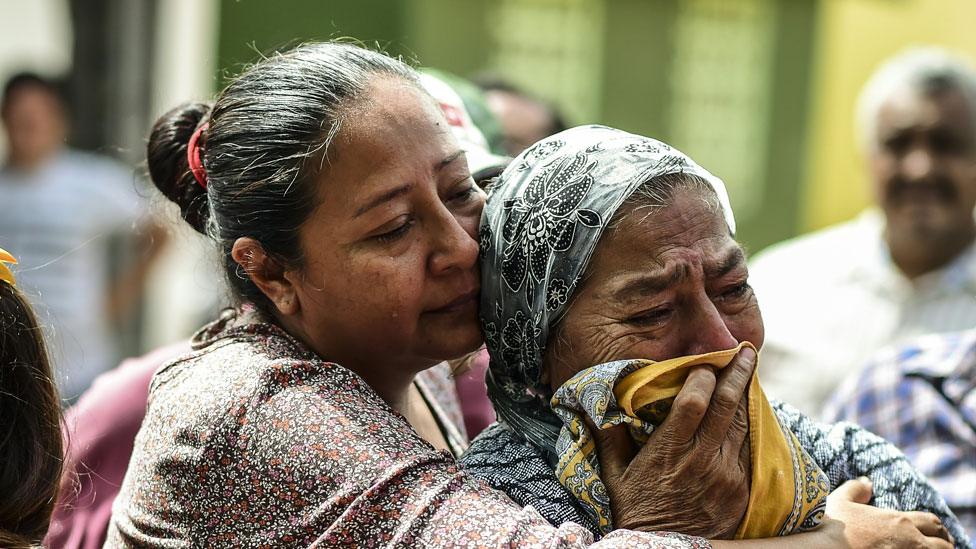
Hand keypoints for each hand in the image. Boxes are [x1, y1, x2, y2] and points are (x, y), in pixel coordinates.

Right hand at [596, 346, 755, 538]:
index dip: (703, 378)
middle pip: (727, 407)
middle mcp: (701, 461)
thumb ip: (608, 438)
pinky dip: (750, 428)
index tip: (705, 363)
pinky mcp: (741, 492)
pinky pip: (751, 451)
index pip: (693, 403)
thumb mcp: (613, 477)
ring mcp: (726, 477)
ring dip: (746, 398)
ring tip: (748, 373)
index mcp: (669, 453)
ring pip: (743, 426)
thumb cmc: (634, 513)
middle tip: (744, 351)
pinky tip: (749, 413)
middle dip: (736, 374)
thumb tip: (595, 406)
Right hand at [822, 478, 953, 547]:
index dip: (935, 529)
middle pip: (944, 544)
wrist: (821, 548)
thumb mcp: (840, 502)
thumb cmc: (829, 526)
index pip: (931, 522)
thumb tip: (866, 482)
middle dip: (942, 544)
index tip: (932, 534)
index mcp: (898, 521)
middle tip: (935, 547)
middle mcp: (910, 541)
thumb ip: (855, 489)